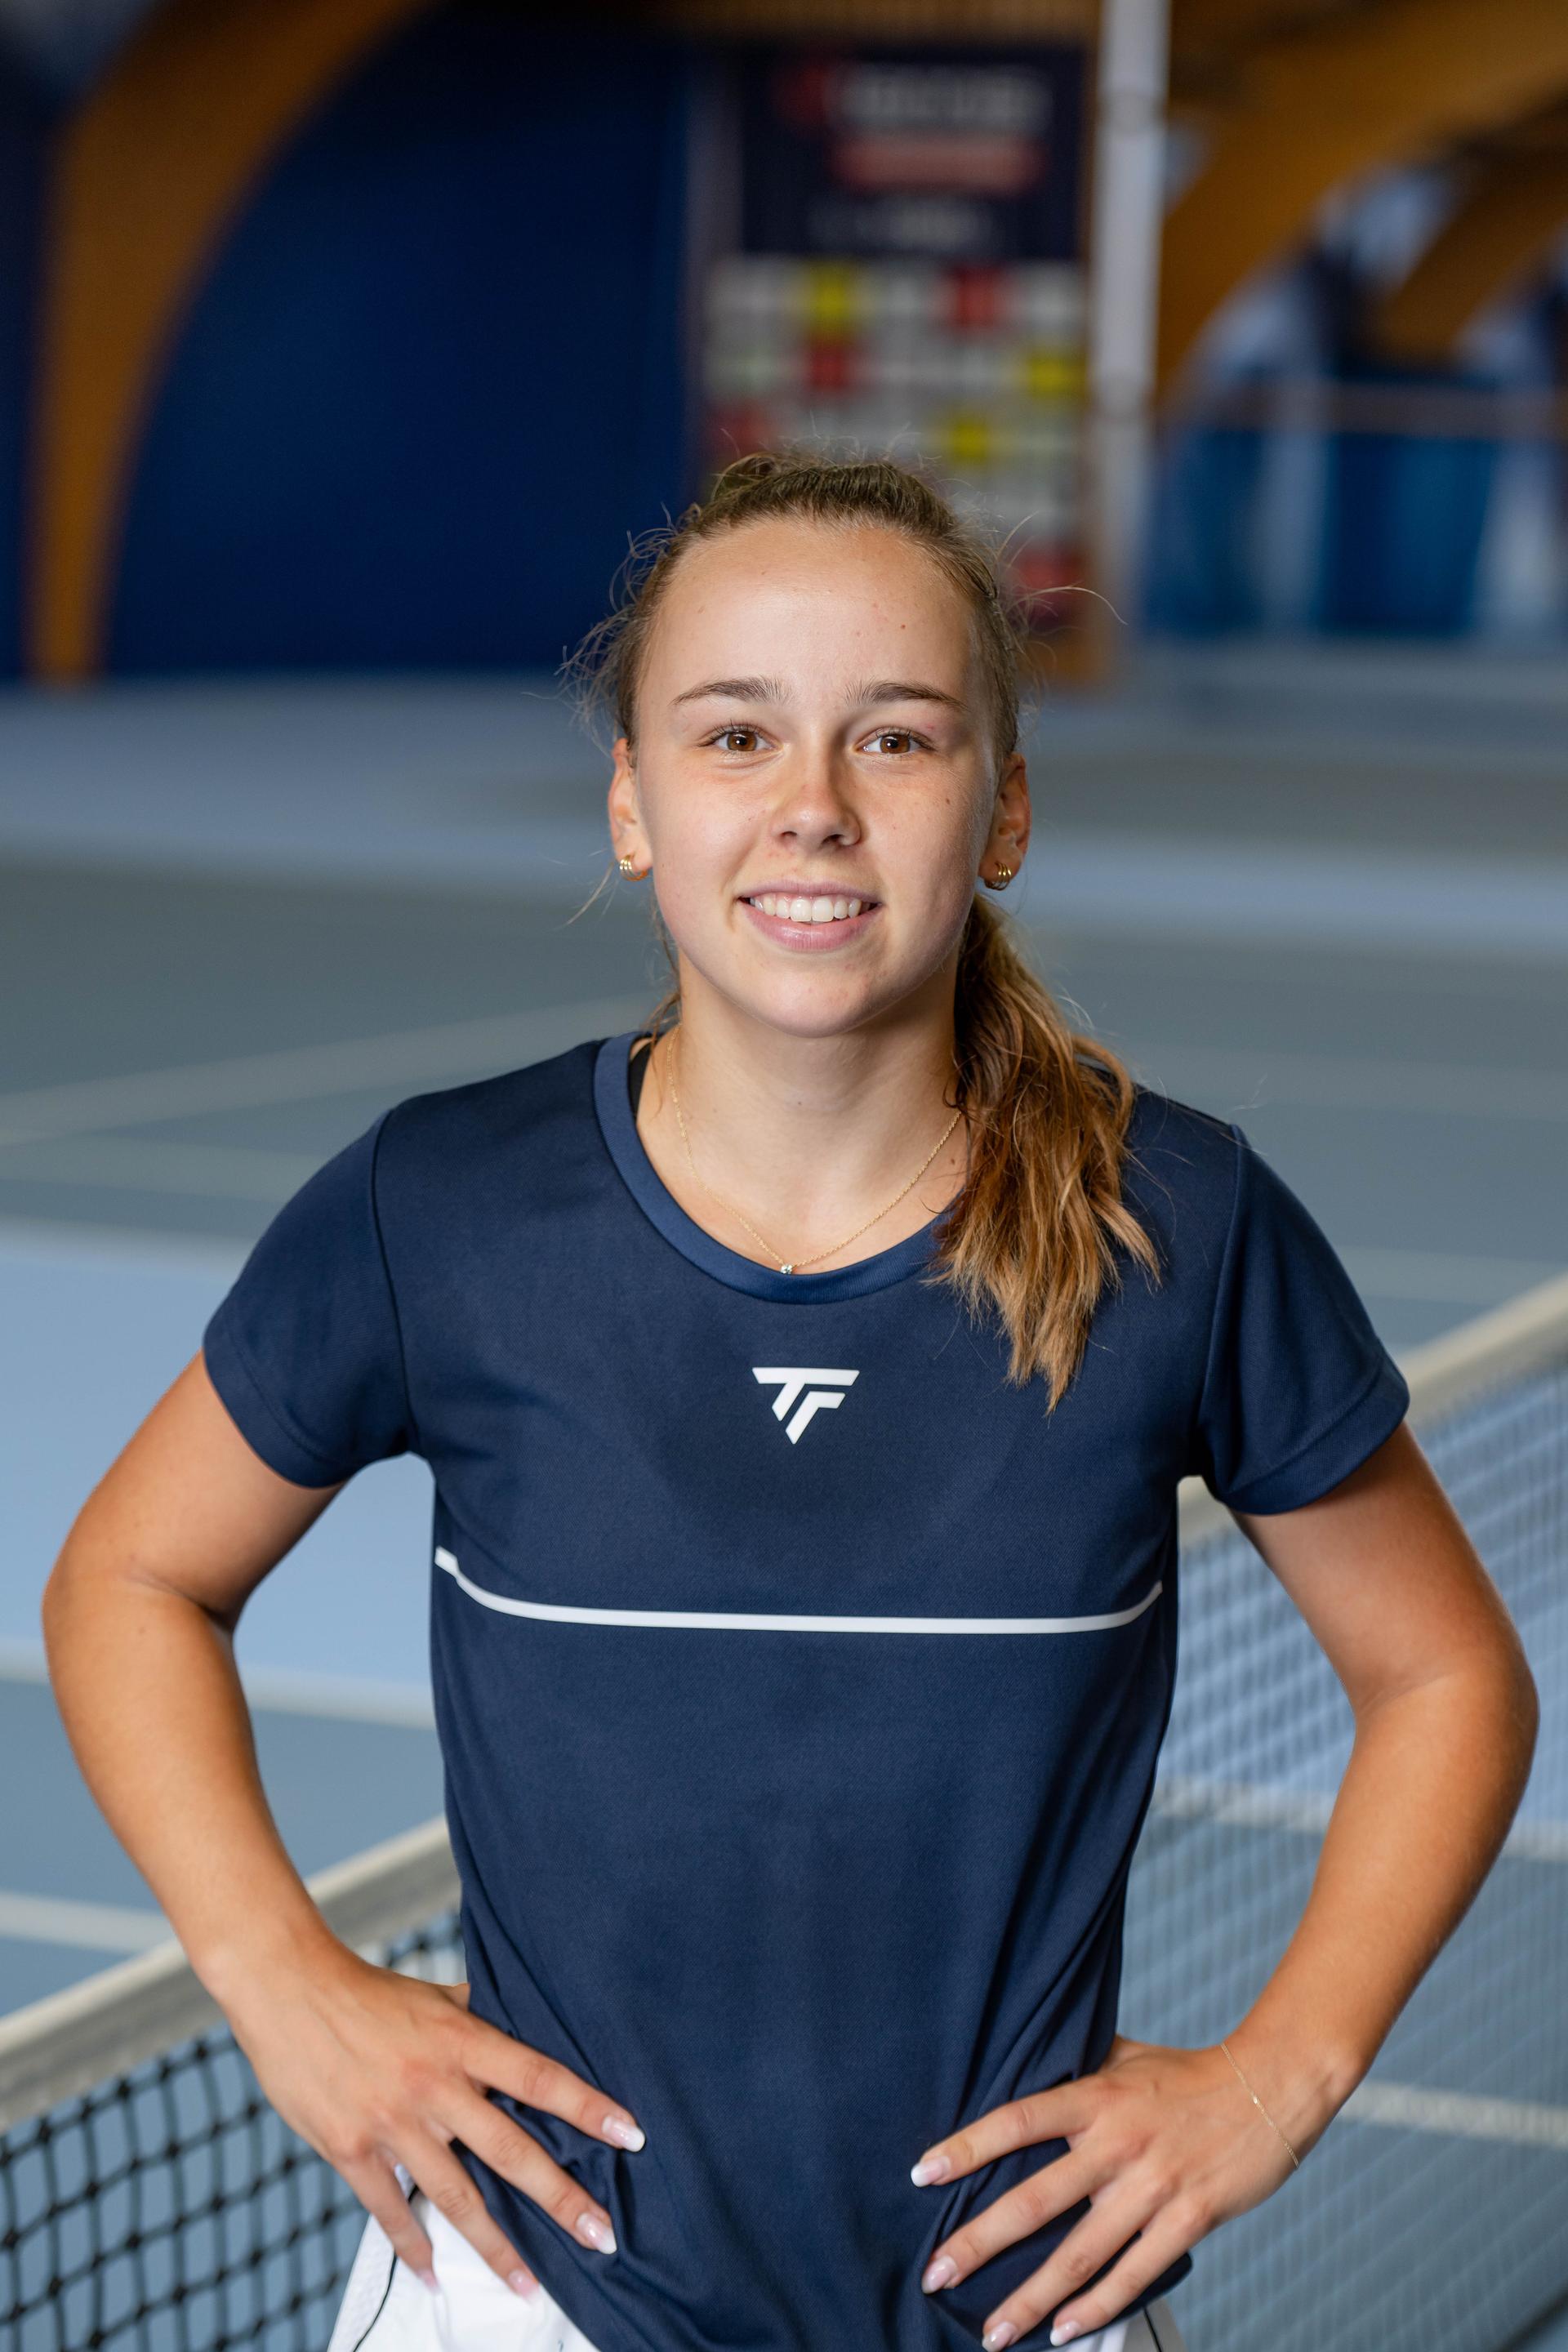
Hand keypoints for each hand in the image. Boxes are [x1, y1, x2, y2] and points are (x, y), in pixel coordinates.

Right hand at [220, 1936, 644, 2298]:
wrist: (287, 1987)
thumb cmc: (365, 1989)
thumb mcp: (433, 1996)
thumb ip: (478, 2018)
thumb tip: (527, 2022)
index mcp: (461, 2041)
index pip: (540, 2077)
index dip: (588, 2106)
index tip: (631, 2135)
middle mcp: (434, 2086)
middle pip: (510, 2150)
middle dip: (560, 2197)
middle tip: (602, 2236)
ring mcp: (392, 2124)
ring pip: (457, 2197)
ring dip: (496, 2247)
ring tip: (529, 2287)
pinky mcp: (350, 2150)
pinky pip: (390, 2210)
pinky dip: (414, 2248)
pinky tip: (436, 2277)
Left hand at [911, 2033, 1303, 2346]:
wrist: (1270, 2087)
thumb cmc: (1187, 2075)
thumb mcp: (1125, 2057)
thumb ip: (1077, 2071)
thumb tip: (1025, 2067)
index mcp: (1097, 2096)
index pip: (1017, 2120)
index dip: (967, 2145)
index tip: (922, 2173)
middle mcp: (1118, 2142)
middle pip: (1035, 2199)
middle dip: (980, 2243)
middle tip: (936, 2274)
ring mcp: (1153, 2185)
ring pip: (1080, 2253)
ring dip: (1031, 2298)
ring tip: (992, 2332)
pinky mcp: (1189, 2218)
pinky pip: (1134, 2273)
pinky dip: (1097, 2307)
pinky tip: (1064, 2331)